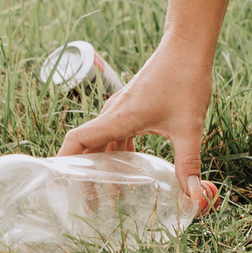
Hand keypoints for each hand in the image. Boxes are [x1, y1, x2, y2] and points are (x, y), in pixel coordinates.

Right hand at [61, 40, 219, 205]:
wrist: (187, 47)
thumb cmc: (185, 79)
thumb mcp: (188, 126)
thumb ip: (188, 162)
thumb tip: (194, 195)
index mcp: (117, 117)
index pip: (77, 140)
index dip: (62, 161)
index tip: (57, 184)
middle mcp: (113, 113)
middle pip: (86, 147)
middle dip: (83, 174)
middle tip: (85, 205)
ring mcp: (122, 110)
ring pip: (102, 142)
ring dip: (102, 167)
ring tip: (107, 196)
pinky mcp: (133, 107)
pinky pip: (116, 135)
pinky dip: (117, 154)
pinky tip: (130, 170)